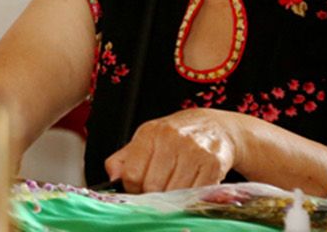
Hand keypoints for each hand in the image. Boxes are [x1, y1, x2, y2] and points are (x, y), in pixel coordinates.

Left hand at [106, 108, 238, 191]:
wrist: (212, 127)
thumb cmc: (173, 137)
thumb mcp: (144, 140)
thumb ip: (123, 159)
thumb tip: (113, 178)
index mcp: (149, 134)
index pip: (132, 173)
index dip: (132, 188)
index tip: (137, 189)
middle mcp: (171, 139)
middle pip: (153, 186)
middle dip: (153, 196)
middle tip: (157, 193)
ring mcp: (194, 151)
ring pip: (175, 192)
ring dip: (173, 199)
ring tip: (173, 190)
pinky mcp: (213, 163)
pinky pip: (197, 193)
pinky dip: (191, 198)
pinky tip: (190, 189)